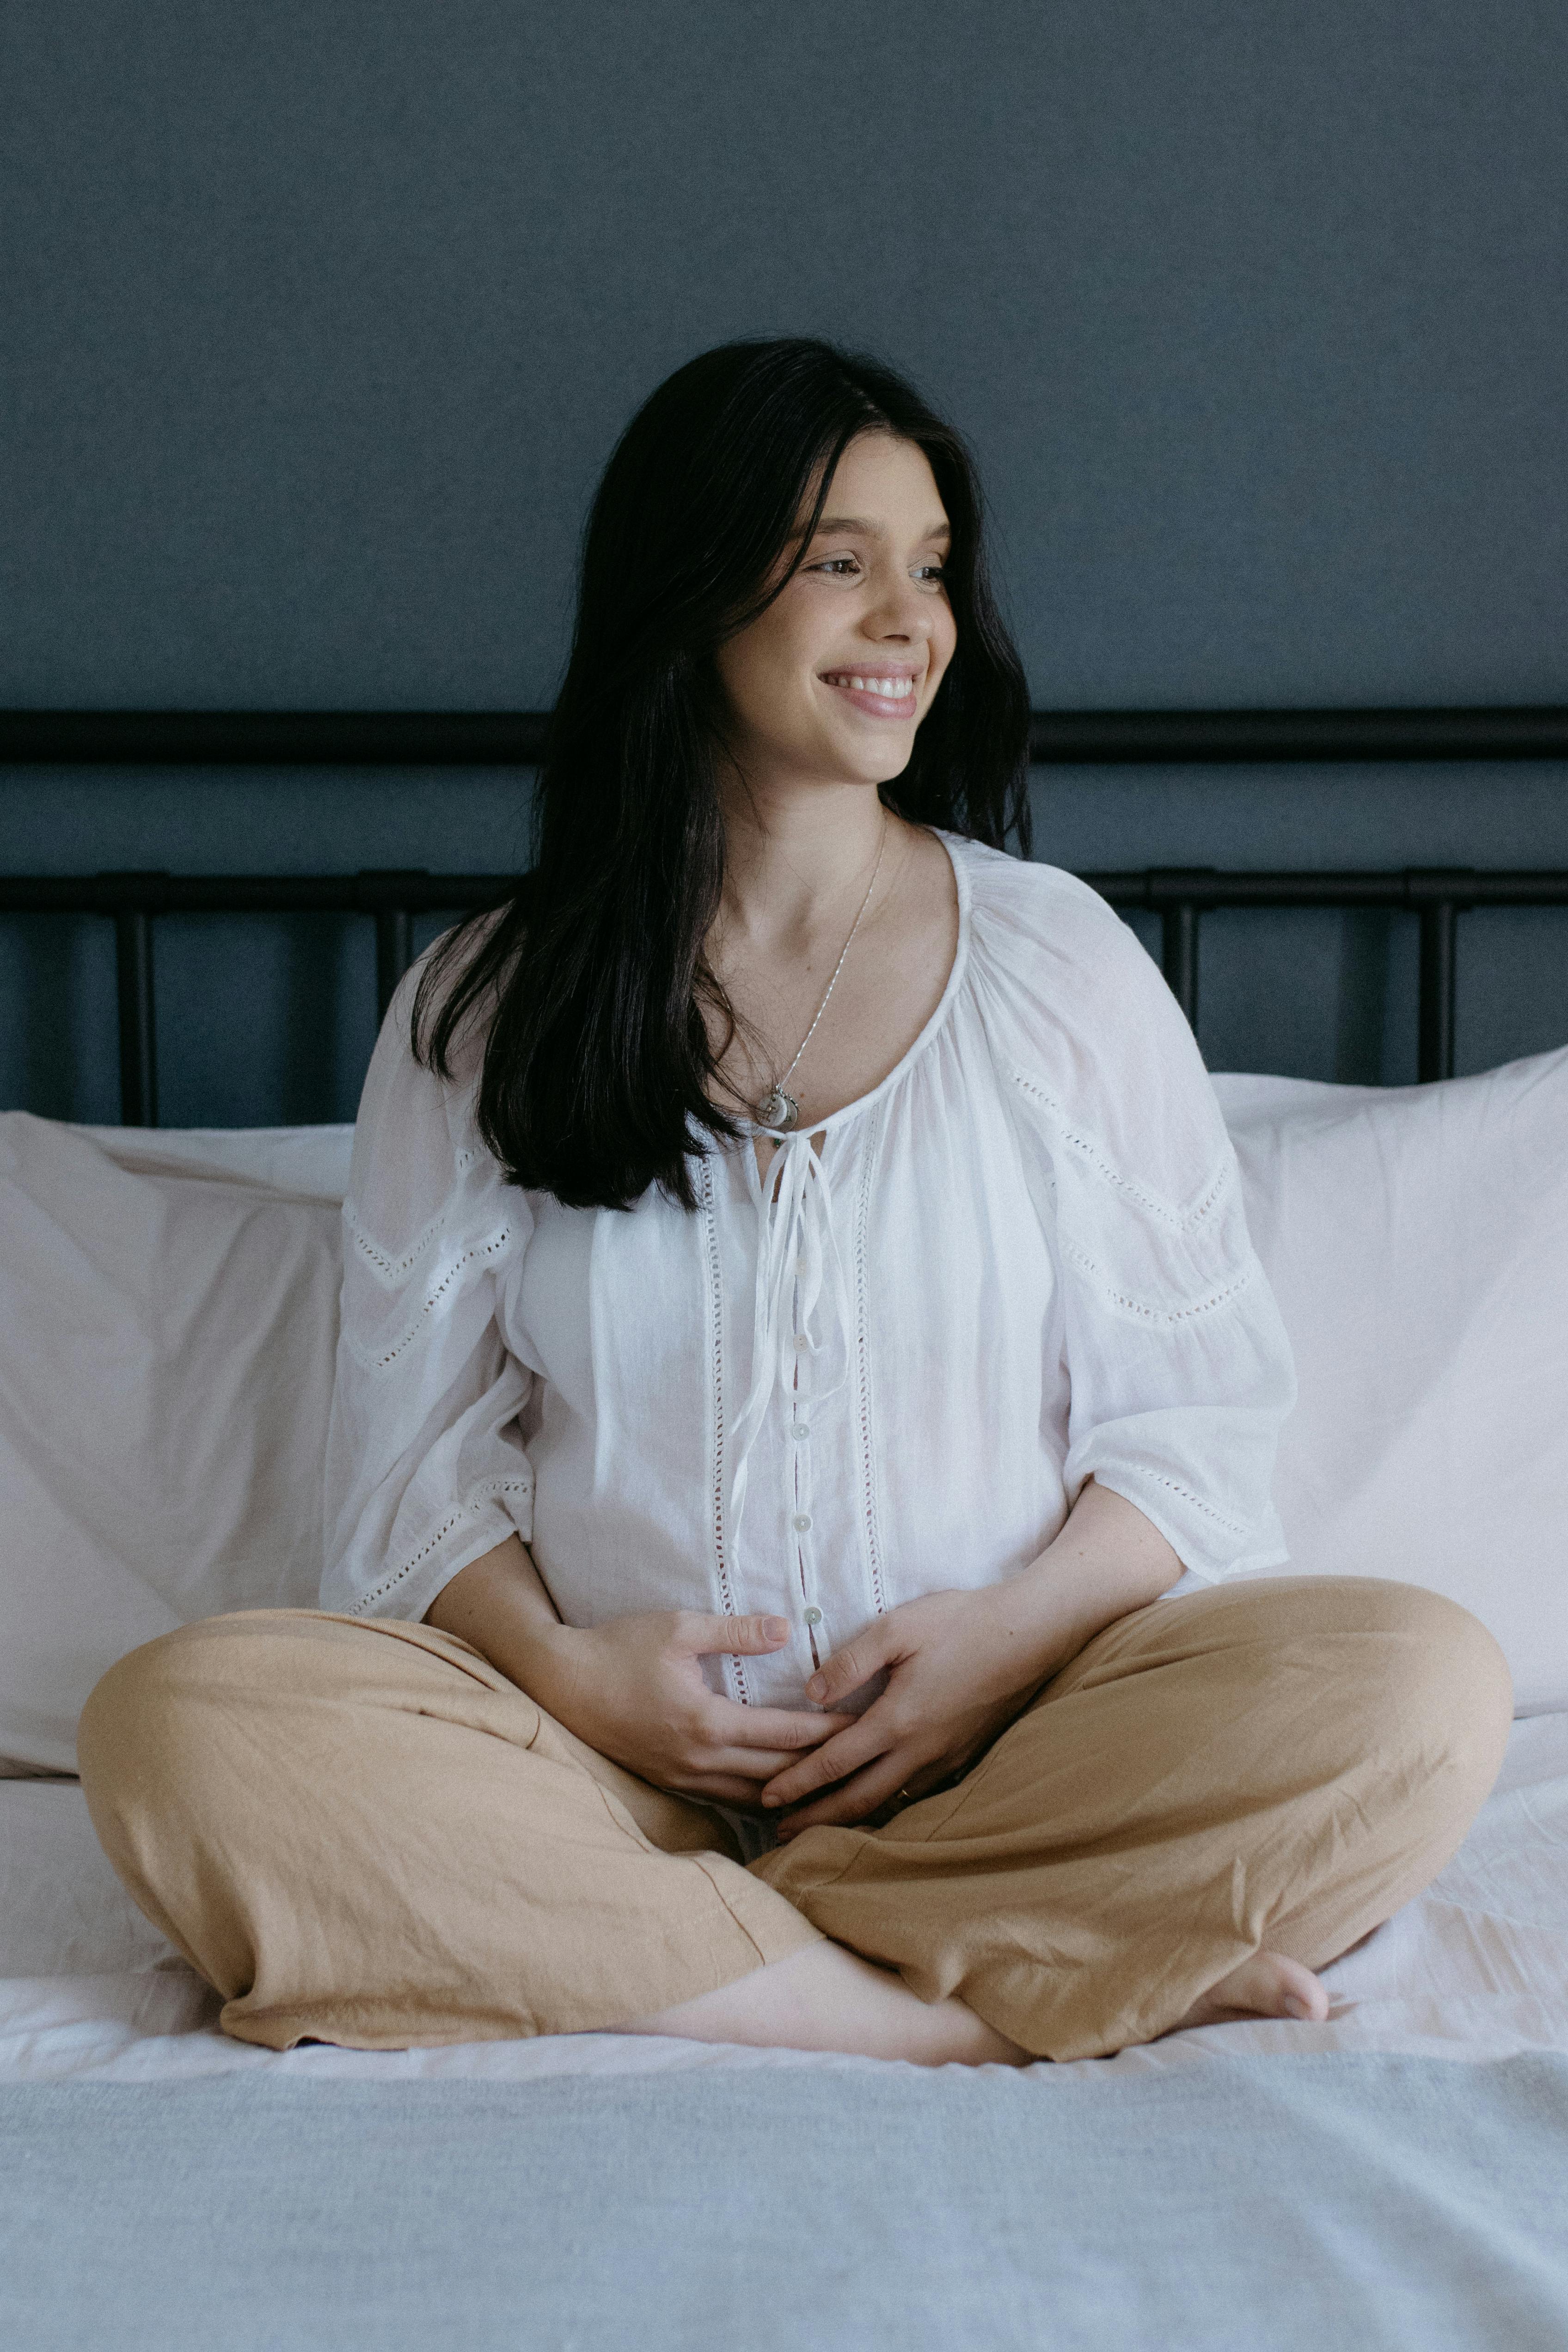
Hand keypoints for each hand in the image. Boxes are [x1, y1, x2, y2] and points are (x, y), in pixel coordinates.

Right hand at [525, 1609, 854, 1805]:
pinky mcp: (670, 1782)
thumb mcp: (677, 1627)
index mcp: (706, 1722)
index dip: (826, 1732)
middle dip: (821, 1767)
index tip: (861, 1727)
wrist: (563, 1683)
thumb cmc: (618, 1648)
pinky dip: (759, 1797)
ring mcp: (683, 1777)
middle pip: (776, 1773)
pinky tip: (780, 1794)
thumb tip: (787, 1629)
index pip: (783, 1735)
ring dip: (793, 1791)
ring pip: (753, 1796)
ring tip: (831, 1784)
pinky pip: (726, 1798)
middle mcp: (699, 1759)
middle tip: (861, 1758)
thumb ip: (735, 1631)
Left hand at [759, 1585, 1056, 1836]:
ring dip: (850, 1817)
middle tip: (782, 1833)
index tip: (767, 1798)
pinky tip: (877, 1802)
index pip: (834, 1762)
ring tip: (821, 1825)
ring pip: (889, 1801)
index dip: (797, 1782)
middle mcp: (919, 1750)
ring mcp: (945, 1757)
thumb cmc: (962, 1623)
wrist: (1031, 1634)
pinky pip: (917, 1791)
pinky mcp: (964, 1754)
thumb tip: (811, 1694)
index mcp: (897, 1720)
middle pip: (858, 1799)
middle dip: (816, 1818)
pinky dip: (887, 1804)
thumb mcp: (898, 1628)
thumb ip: (851, 1661)